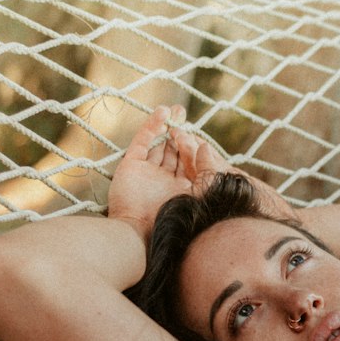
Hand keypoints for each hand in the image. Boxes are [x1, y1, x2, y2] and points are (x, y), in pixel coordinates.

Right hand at [107, 106, 195, 240]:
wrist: (141, 231)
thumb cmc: (174, 217)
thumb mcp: (201, 194)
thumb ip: (207, 171)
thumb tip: (206, 146)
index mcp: (182, 191)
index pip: (190, 162)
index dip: (193, 145)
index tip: (196, 131)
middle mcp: (165, 181)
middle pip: (174, 151)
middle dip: (179, 132)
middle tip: (183, 112)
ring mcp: (147, 173)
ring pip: (159, 144)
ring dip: (166, 126)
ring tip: (174, 109)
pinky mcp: (131, 166)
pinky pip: (143, 142)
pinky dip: (152, 127)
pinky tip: (162, 113)